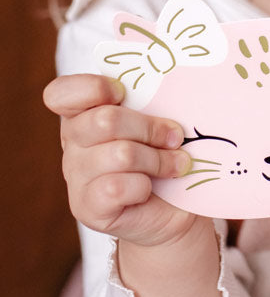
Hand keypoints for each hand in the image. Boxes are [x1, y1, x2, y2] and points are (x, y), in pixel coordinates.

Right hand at [43, 73, 200, 245]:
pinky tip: (151, 190)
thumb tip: (178, 89)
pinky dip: (143, 187)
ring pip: (120, 155)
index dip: (93, 88)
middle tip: (175, 137)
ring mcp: (76, 177)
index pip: (63, 93)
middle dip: (151, 128)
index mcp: (85, 114)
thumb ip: (156, 102)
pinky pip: (116, 187)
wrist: (176, 208)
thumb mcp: (162, 121)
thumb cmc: (169, 156)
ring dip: (158, 160)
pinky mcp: (87, 207)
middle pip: (105, 120)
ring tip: (176, 165)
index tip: (124, 93)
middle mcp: (73, 143)